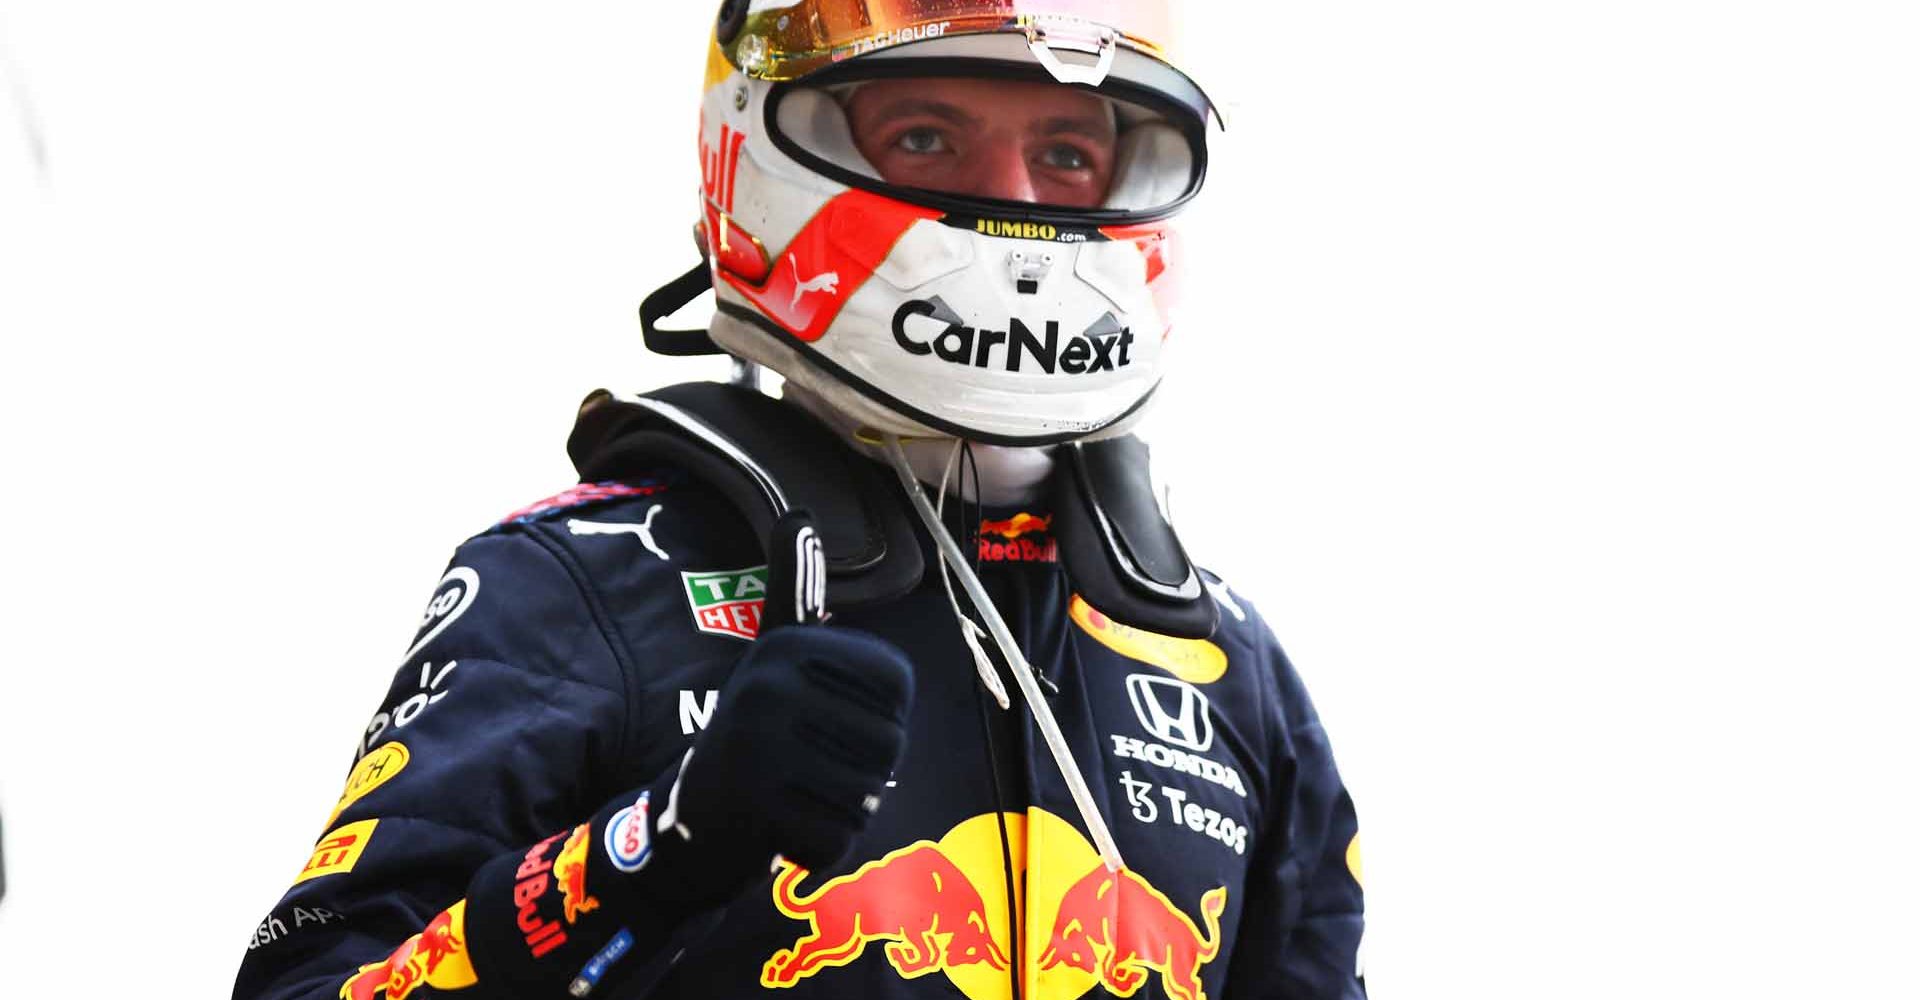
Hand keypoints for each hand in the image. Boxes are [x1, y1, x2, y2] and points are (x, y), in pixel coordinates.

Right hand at [655, 511, 913, 897]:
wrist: (692, 811)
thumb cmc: (756, 725)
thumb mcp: (774, 654)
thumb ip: (794, 590)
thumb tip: (797, 515)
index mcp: (788, 647)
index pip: (900, 695)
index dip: (883, 723)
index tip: (832, 723)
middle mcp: (769, 687)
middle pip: (888, 748)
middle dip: (865, 774)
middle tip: (814, 769)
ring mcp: (759, 748)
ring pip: (868, 797)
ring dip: (845, 811)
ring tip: (801, 795)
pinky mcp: (754, 809)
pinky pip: (838, 840)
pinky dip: (822, 849)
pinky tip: (785, 831)